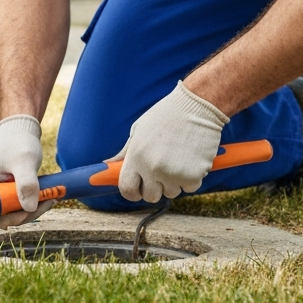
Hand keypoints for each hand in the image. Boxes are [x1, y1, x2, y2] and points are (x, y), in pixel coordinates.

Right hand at [0, 115, 55, 228]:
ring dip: (31, 208)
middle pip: (2, 215)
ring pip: (11, 210)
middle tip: (47, 202)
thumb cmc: (19, 142)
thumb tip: (29, 208)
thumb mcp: (24, 161)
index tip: (31, 210)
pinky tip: (45, 195)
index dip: (10, 218)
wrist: (20, 129)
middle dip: (26, 213)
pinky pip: (16, 202)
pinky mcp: (4, 189)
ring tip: (50, 197)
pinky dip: (30, 201)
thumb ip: (26, 184)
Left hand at [114, 81, 228, 202]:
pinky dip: (192, 177)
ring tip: (178, 157)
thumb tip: (107, 164)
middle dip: (156, 187)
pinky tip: (191, 158)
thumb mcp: (138, 131)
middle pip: (150, 196)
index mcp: (136, 156)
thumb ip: (125, 153)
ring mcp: (172, 174)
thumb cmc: (166, 116)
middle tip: (163, 170)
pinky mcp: (192, 176)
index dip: (132, 192)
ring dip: (175, 181)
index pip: (127, 189)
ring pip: (171, 193)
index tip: (139, 189)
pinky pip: (190, 188)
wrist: (196, 107)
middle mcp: (152, 168)